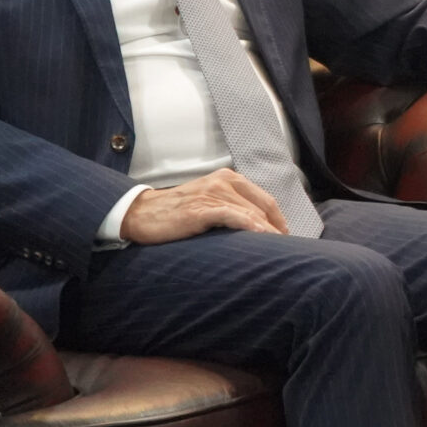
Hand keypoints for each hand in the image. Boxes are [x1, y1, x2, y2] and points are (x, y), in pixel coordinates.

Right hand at [121, 168, 288, 242]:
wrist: (141, 213)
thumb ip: (232, 205)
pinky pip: (231, 216)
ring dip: (267, 231)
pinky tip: (261, 236)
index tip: (285, 235)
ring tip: (279, 248)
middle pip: (261, 206)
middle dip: (276, 227)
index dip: (278, 218)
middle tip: (285, 247)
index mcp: (229, 178)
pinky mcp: (201, 209)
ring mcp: (212, 194)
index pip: (264, 199)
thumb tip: (258, 225)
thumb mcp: (209, 200)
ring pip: (250, 212)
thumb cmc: (177, 210)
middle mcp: (223, 182)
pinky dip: (249, 225)